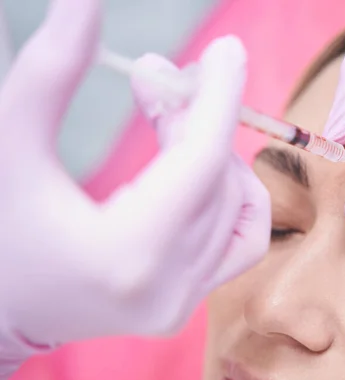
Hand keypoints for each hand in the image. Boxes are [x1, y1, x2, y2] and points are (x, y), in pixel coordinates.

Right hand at [0, 0, 268, 379]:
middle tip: (158, 78)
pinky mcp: (185, 305)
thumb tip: (84, 2)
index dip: (219, 99)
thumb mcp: (8, 146)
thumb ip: (49, 74)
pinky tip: (200, 169)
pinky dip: (232, 195)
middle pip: (216, 179)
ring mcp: (182, 304)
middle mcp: (168, 289)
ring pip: (234, 205)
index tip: (227, 50)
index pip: (201, 163)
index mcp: (124, 253)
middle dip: (196, 117)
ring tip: (164, 122)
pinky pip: (242, 240)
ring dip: (210, 152)